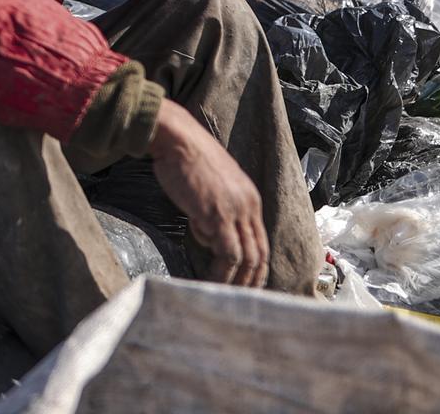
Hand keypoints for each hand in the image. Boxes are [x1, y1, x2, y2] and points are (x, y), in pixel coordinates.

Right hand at [149, 99, 268, 287]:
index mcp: (250, 198)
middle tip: (240, 299)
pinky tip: (209, 281)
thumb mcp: (211, 186)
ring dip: (236, 281)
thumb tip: (209, 234)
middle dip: (252, 281)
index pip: (261, 241)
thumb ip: (216, 210)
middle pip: (260, 253)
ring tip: (221, 295)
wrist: (178, 139)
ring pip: (246, 258)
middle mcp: (249, 206)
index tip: (247, 284)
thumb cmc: (187, 159)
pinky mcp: (218, 215)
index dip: (256, 267)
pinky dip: (222, 272)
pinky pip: (228, 253)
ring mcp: (235, 211)